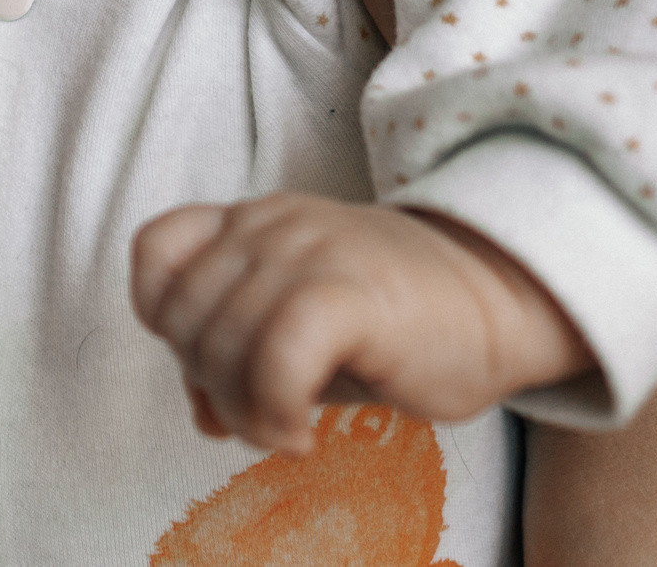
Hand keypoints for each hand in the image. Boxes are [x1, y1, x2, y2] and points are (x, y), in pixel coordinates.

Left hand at [130, 193, 593, 453]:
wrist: (501, 305)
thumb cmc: (400, 325)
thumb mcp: (301, 331)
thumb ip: (240, 355)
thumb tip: (200, 412)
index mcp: (254, 222)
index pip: (155, 252)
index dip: (165, 319)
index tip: (216, 363)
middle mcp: (271, 226)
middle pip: (183, 315)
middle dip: (208, 383)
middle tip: (262, 414)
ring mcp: (309, 252)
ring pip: (221, 342)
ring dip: (242, 411)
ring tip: (286, 431)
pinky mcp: (348, 293)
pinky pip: (273, 358)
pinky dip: (273, 411)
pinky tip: (303, 435)